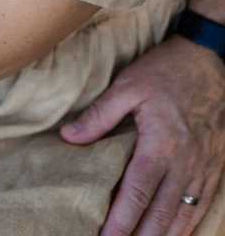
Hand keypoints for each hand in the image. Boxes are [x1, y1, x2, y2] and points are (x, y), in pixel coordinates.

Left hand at [61, 34, 224, 234]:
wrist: (206, 61)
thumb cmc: (164, 71)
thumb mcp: (127, 86)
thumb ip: (99, 115)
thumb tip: (69, 137)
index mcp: (160, 145)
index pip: (137, 194)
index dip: (120, 222)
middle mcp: (185, 163)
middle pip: (161, 214)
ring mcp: (203, 168)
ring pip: (184, 216)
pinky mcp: (214, 166)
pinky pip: (202, 206)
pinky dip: (188, 226)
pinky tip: (175, 235)